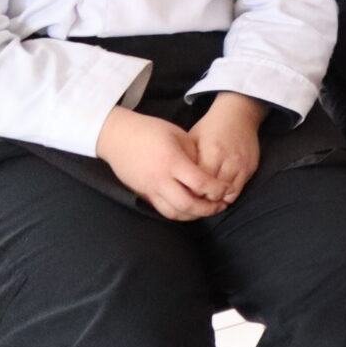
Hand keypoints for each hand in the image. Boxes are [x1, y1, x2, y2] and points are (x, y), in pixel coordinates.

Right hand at [96, 108, 224, 220]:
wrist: (118, 136)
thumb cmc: (151, 130)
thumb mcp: (179, 136)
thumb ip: (194, 155)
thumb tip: (208, 173)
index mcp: (172, 162)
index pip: (199, 183)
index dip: (217, 190)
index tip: (227, 190)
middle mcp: (159, 180)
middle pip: (187, 205)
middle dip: (207, 209)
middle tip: (221, 206)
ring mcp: (148, 189)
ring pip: (173, 213)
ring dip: (192, 215)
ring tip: (207, 210)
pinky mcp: (141, 194)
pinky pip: (162, 210)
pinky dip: (178, 213)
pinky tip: (189, 208)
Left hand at [187, 94, 264, 204]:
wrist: (239, 113)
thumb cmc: (210, 127)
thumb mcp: (193, 139)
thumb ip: (186, 161)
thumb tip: (177, 184)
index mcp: (211, 152)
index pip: (199, 184)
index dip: (189, 193)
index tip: (183, 194)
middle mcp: (229, 160)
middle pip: (214, 193)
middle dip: (202, 200)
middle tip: (193, 200)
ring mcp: (242, 164)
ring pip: (229, 195)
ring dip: (217, 199)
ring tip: (206, 199)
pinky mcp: (252, 167)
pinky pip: (239, 189)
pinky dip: (229, 194)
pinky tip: (219, 192)